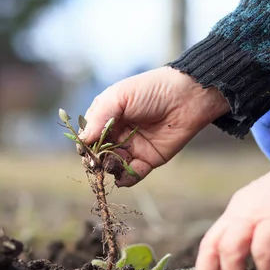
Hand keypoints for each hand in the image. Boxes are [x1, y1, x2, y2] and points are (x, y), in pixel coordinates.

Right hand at [80, 66, 228, 186]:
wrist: (188, 97)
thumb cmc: (152, 90)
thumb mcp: (120, 97)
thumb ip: (99, 118)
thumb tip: (82, 140)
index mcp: (107, 115)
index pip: (88, 134)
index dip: (85, 143)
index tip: (85, 149)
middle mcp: (117, 133)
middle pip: (98, 152)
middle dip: (96, 159)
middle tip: (96, 162)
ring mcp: (132, 147)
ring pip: (113, 165)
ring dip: (110, 168)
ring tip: (113, 165)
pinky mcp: (148, 160)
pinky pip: (133, 174)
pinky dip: (126, 178)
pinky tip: (124, 176)